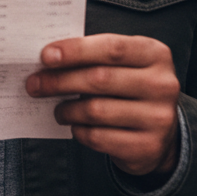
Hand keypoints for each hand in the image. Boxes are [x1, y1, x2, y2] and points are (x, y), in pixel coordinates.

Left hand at [26, 34, 180, 176]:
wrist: (160, 132)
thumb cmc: (128, 87)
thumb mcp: (121, 64)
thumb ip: (92, 56)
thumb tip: (48, 58)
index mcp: (155, 54)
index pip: (112, 48)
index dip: (75, 51)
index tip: (45, 56)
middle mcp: (162, 85)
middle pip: (99, 79)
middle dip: (59, 81)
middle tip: (34, 84)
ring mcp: (159, 118)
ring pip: (95, 110)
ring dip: (66, 110)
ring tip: (57, 109)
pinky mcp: (147, 146)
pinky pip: (99, 137)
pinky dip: (79, 131)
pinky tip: (76, 125)